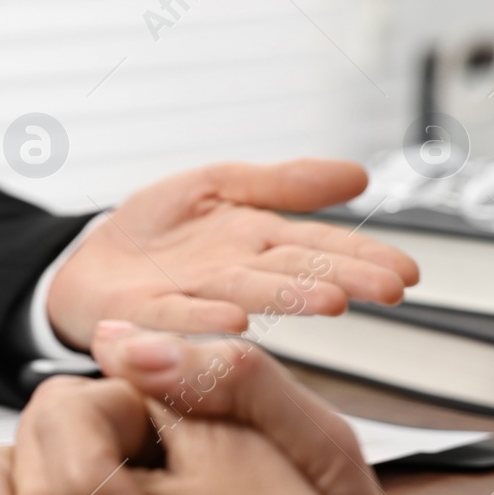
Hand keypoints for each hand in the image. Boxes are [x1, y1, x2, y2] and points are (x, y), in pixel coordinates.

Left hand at [46, 159, 418, 347]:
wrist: (85, 261)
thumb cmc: (155, 233)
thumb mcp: (220, 186)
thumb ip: (284, 183)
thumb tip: (360, 175)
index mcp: (254, 242)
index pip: (319, 245)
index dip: (364, 256)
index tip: (408, 271)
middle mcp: (230, 273)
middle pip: (293, 272)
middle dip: (343, 278)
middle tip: (389, 290)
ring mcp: (190, 295)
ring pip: (246, 293)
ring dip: (288, 298)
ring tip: (330, 301)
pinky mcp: (143, 312)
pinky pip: (174, 314)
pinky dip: (202, 318)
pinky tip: (233, 319)